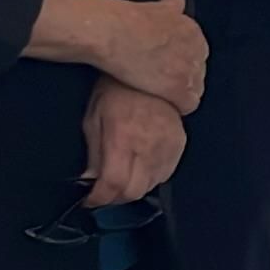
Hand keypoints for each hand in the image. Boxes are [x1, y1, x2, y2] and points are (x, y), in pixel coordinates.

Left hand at [80, 78, 184, 210]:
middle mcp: (149, 145)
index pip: (113, 183)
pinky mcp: (179, 144)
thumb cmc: (117, 89)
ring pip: (150, 186)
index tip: (90, 200)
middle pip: (133, 192)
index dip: (99, 198)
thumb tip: (90, 179)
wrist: (150, 70)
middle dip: (114, 198)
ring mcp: (168, 146)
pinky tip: (140, 168)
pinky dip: (150, 178)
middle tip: (103, 193)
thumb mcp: (93, 119)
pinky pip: (166, 174)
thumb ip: (93, 153)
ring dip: (132, 189)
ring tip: (120, 179)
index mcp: (123, 137)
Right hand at [102, 0, 207, 114]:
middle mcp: (198, 51)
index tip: (166, 65)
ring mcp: (191, 71)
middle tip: (160, 79)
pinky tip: (165, 103)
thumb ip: (172, 0)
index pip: (198, 53)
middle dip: (182, 77)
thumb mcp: (159, 5)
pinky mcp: (180, 90)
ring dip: (180, 92)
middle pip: (198, 72)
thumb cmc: (130, 19)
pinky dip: (178, 106)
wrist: (116, 33)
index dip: (181, 61)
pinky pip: (188, 104)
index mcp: (195, 32)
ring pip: (195, 89)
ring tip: (160, 93)